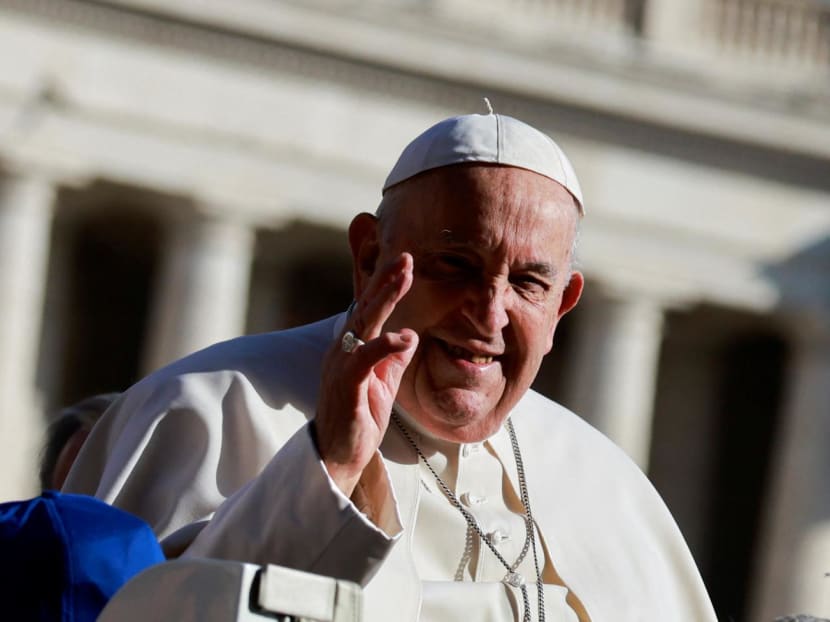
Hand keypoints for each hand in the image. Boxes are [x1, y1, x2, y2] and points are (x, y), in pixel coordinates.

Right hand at [314, 253, 417, 495]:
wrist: (338, 455)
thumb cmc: (359, 417)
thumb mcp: (383, 382)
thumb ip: (394, 357)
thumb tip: (410, 334)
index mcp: (351, 347)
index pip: (369, 309)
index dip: (386, 285)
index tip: (405, 263)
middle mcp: (342, 350)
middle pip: (365, 307)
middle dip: (386, 281)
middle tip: (406, 258)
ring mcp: (341, 365)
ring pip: (363, 324)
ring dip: (384, 299)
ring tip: (404, 277)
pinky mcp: (346, 385)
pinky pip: (364, 359)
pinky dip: (384, 345)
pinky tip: (405, 337)